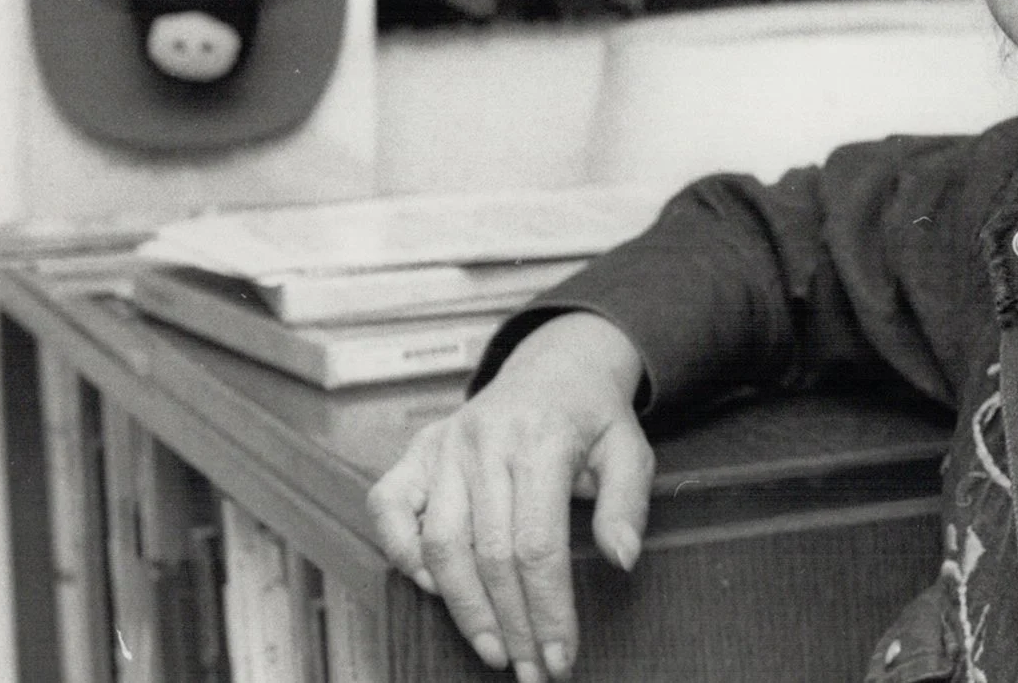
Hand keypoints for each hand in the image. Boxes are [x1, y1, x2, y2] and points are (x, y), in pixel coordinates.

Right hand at [368, 312, 653, 680]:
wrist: (554, 365)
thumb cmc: (592, 417)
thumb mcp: (629, 448)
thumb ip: (627, 502)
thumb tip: (623, 559)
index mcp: (542, 440)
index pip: (539, 544)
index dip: (548, 608)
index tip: (560, 657)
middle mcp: (486, 441)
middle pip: (490, 554)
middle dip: (512, 623)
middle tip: (529, 670)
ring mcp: (444, 445)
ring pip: (441, 543)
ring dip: (465, 609)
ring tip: (494, 650)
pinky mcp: (416, 451)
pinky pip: (387, 508)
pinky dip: (402, 553)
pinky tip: (433, 590)